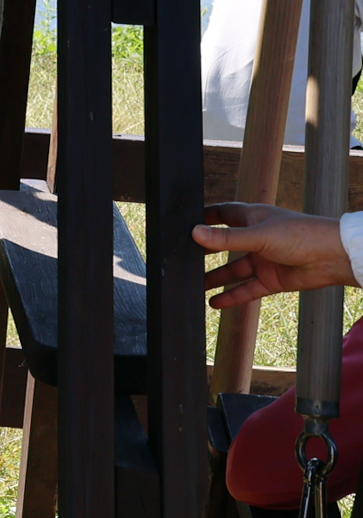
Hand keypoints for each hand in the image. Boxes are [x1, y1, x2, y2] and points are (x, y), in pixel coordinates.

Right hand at [197, 202, 358, 306]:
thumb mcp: (258, 235)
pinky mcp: (271, 280)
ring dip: (216, 278)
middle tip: (184, 257)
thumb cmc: (301, 234)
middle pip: (225, 244)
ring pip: (234, 270)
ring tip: (195, 285)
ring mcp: (264, 260)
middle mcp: (256, 238)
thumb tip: (195, 233)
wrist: (333, 258)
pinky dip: (232, 296)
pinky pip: (247, 289)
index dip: (206, 217)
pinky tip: (216, 303)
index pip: (223, 214)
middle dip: (207, 250)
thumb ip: (226, 238)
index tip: (186, 222)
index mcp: (252, 218)